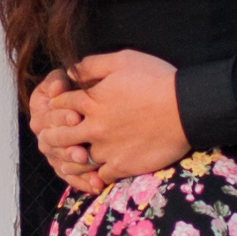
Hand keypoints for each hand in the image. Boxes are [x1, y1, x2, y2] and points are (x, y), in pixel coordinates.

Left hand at [28, 48, 186, 188]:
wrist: (186, 109)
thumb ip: (93, 64)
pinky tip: (97, 173)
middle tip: (50, 138)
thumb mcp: (123, 60)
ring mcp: (107, 149)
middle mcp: (93, 126)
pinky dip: (96, 175)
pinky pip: (99, 176)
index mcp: (91, 100)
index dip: (56, 106)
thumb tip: (71, 71)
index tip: (59, 110)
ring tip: (69, 159)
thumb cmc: (157, 79)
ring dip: (71, 158)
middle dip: (53, 135)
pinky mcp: (122, 165)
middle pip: (60, 135)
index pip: (59, 105)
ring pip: (77, 159)